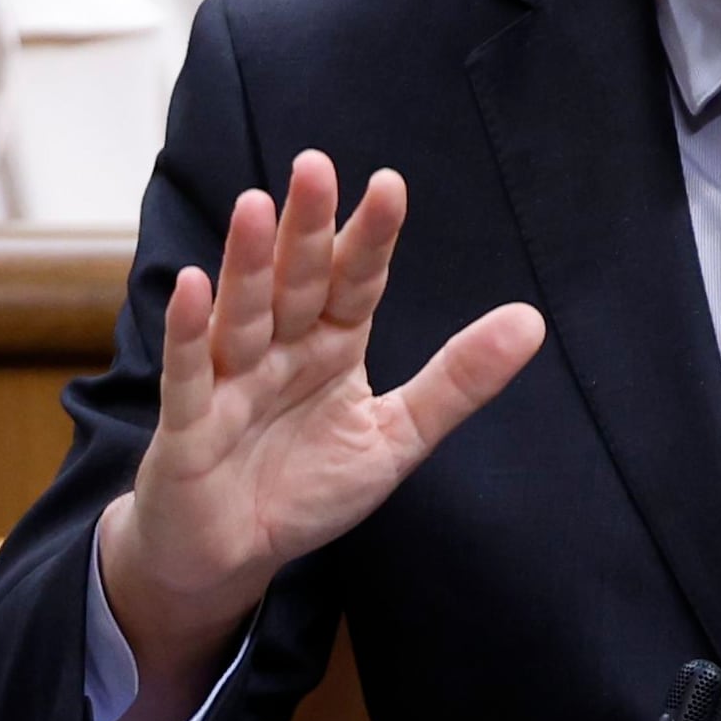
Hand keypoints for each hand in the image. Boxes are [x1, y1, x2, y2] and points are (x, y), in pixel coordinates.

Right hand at [96, 154, 543, 720]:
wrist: (230, 555)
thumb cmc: (304, 490)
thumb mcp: (396, 438)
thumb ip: (457, 382)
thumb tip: (532, 321)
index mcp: (332, 348)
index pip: (355, 283)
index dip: (370, 239)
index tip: (390, 185)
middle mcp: (280, 351)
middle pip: (296, 282)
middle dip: (306, 228)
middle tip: (315, 165)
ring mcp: (231, 382)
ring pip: (242, 314)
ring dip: (246, 263)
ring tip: (255, 205)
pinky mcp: (189, 424)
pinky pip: (189, 372)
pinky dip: (189, 331)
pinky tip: (191, 285)